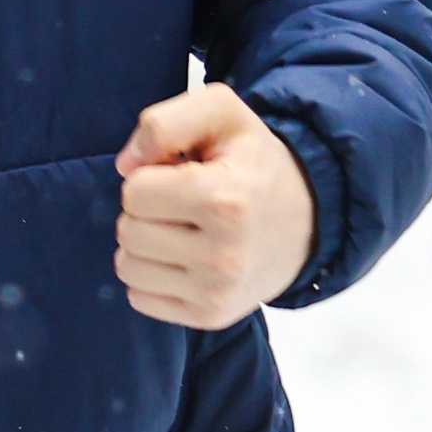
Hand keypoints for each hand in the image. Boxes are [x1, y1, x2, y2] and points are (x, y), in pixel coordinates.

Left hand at [113, 83, 314, 329]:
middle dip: (147, 212)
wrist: (306, 219)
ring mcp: (217, 293)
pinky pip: (138, 297)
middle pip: (128, 231)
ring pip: (127, 267)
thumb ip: (164, 122)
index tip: (183, 176)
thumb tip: (124, 166)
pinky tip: (185, 260)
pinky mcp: (209, 317)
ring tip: (183, 231)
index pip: (134, 193)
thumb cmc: (253, 162)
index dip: (150, 178)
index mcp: (224, 201)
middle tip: (185, 206)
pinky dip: (153, 277)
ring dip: (145, 246)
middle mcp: (223, 255)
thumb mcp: (222, 114)